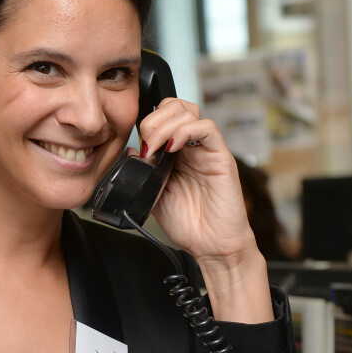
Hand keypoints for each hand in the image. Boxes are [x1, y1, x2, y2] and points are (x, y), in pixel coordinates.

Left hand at [135, 99, 273, 322]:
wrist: (210, 246)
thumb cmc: (187, 222)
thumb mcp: (153, 193)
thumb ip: (142, 171)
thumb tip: (130, 149)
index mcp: (175, 150)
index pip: (162, 115)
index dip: (146, 121)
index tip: (138, 146)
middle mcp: (191, 145)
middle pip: (174, 106)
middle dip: (153, 120)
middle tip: (146, 145)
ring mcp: (206, 149)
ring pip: (188, 111)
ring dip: (165, 125)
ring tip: (157, 148)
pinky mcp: (221, 157)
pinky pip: (207, 128)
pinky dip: (186, 131)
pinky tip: (173, 148)